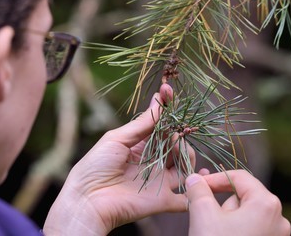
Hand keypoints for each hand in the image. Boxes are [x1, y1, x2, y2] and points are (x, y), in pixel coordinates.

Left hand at [44, 84, 193, 234]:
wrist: (88, 200)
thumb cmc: (95, 166)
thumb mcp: (116, 139)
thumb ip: (141, 124)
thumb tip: (159, 102)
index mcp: (139, 145)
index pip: (159, 126)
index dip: (165, 109)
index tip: (168, 90)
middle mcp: (152, 161)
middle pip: (174, 143)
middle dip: (177, 131)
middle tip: (175, 127)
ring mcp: (159, 180)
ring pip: (184, 164)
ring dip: (185, 151)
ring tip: (176, 144)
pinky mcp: (164, 200)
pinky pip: (186, 197)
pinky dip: (198, 188)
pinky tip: (202, 175)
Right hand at [185, 170, 290, 235]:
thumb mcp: (203, 214)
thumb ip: (198, 190)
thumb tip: (195, 178)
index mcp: (266, 204)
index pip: (239, 177)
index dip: (215, 178)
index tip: (197, 185)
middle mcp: (278, 218)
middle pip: (243, 196)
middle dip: (221, 203)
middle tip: (205, 216)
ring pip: (246, 214)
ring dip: (226, 218)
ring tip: (214, 233)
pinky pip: (250, 229)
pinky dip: (234, 230)